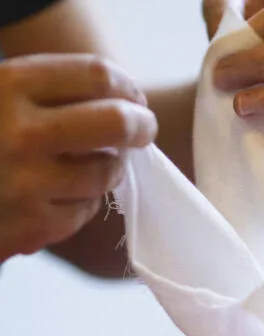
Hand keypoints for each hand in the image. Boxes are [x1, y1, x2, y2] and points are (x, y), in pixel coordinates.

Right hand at [0, 53, 156, 260]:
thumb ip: (44, 93)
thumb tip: (120, 99)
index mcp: (8, 86)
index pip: (95, 76)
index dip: (126, 86)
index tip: (134, 97)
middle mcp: (19, 133)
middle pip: (115, 122)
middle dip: (140, 126)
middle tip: (145, 129)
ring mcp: (28, 183)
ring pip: (105, 173)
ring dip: (110, 169)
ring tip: (99, 164)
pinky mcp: (35, 226)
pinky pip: (85, 211)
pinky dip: (83, 203)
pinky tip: (65, 194)